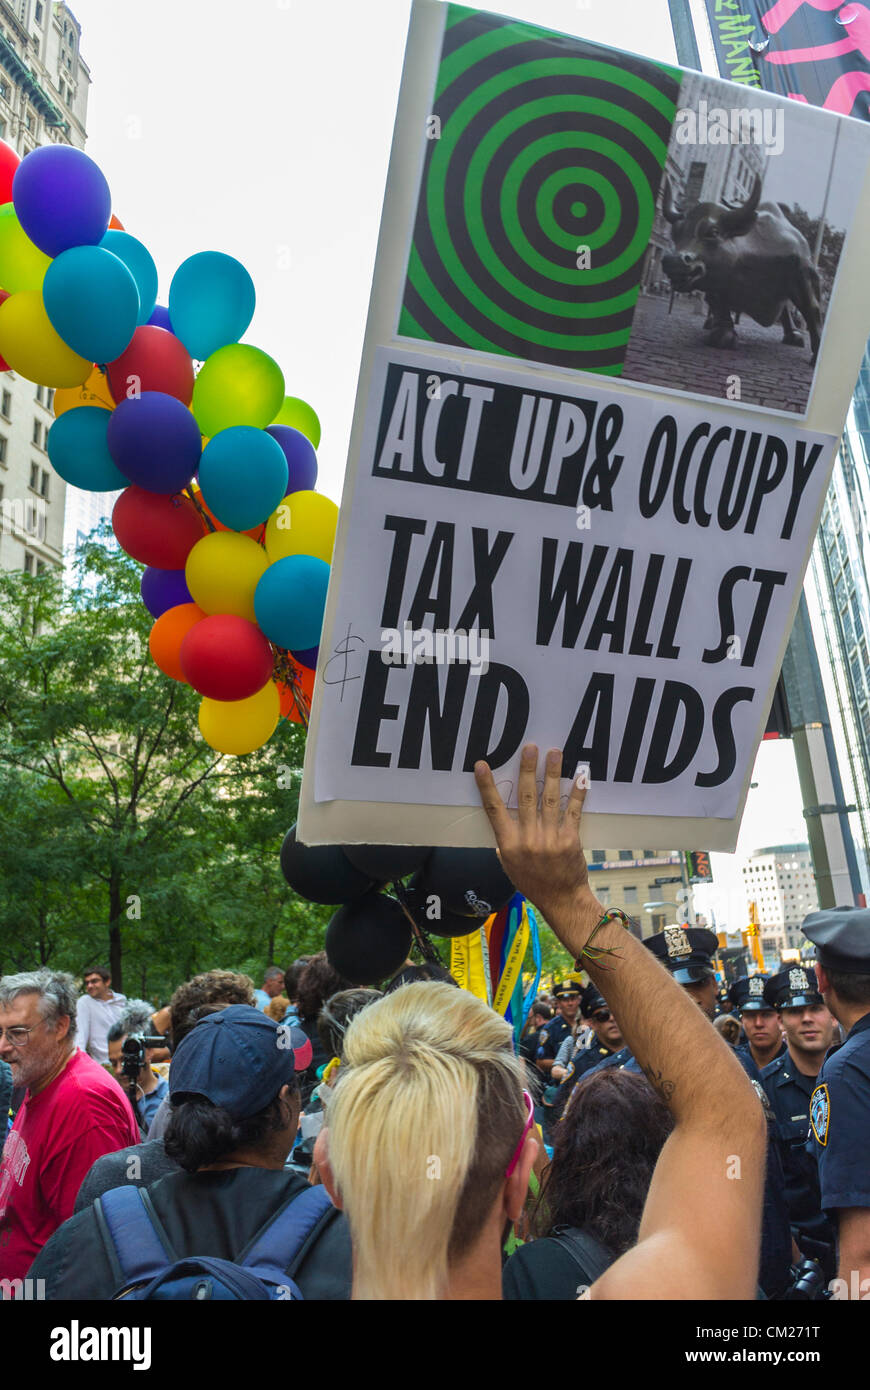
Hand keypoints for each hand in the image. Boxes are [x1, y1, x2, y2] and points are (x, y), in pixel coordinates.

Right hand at [474, 744, 593, 927]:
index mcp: (508, 844)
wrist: (561, 899)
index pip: (493, 809)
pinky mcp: (570, 838)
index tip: (482, 765)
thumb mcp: (509, 866)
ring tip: (554, 752)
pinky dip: (577, 793)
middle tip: (529, 748)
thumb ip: (504, 843)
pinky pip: (573, 811)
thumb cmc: (533, 882)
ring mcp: (550, 838)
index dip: (487, 786)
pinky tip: (580, 776)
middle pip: (525, 797)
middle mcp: (528, 838)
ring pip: (550, 798)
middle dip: (527, 770)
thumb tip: (501, 821)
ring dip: (552, 773)